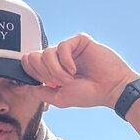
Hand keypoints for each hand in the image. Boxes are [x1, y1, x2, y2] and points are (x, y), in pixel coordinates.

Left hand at [20, 33, 139, 108]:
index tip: (48, 85)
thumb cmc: (89, 94)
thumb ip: (42, 93)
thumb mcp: (60, 98)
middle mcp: (58, 58)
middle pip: (34, 56)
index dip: (34, 75)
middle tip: (59, 83)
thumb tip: (29, 86)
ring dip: (56, 70)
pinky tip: (74, 69)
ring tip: (69, 79)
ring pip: (46, 52)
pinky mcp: (79, 41)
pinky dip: (65, 61)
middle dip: (44, 74)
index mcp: (52, 69)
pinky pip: (62, 46)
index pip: (30, 64)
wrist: (110, 89)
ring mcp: (69, 49)